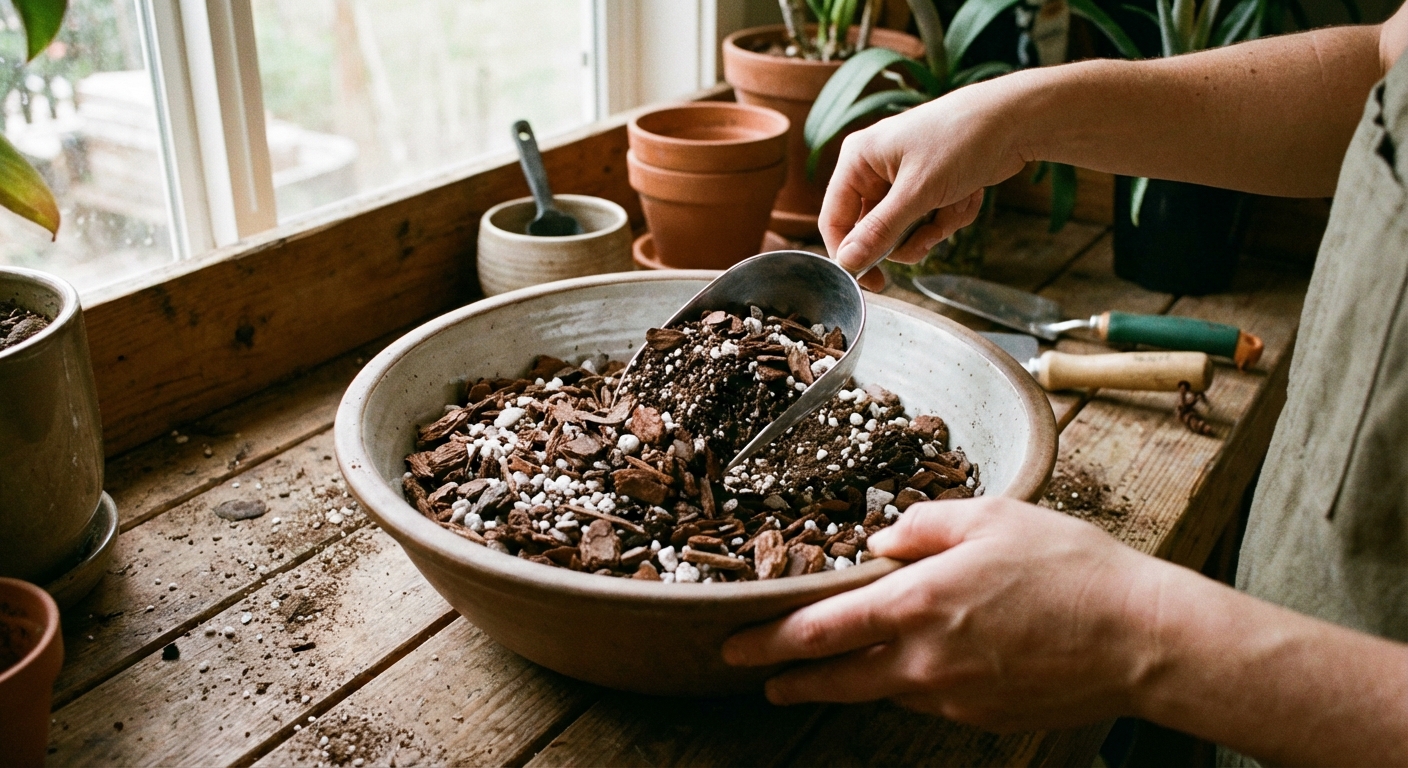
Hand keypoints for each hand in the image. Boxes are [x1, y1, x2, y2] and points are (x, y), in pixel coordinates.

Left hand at [722, 497, 1174, 730]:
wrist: (1141, 639)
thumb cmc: (1071, 567)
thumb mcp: (991, 517)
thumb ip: (923, 525)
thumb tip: (880, 539)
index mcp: (917, 604)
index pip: (819, 630)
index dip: (769, 641)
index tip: (734, 647)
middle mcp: (924, 661)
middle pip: (835, 678)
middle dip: (788, 680)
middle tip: (760, 680)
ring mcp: (952, 698)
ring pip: (883, 689)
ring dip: (853, 679)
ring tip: (833, 668)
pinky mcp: (982, 719)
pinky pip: (929, 699)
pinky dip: (912, 682)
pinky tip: (925, 663)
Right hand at [820, 81, 1032, 290]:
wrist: (1014, 121)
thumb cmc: (961, 140)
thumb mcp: (917, 191)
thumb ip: (879, 231)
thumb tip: (847, 262)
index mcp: (858, 160)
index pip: (835, 219)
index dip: (849, 253)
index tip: (871, 281)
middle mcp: (875, 170)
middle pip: (873, 231)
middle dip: (907, 237)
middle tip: (929, 236)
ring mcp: (902, 180)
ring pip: (904, 232)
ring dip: (934, 228)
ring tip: (954, 205)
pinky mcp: (928, 188)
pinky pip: (928, 223)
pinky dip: (950, 216)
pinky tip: (968, 194)